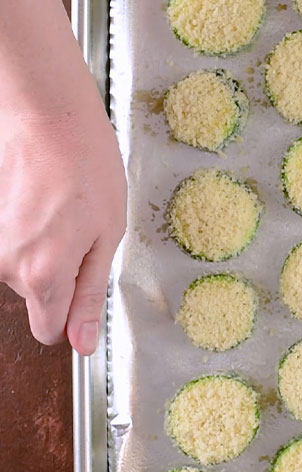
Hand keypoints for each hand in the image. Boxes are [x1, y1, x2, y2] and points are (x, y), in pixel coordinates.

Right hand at [0, 106, 125, 354]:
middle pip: (38, 293)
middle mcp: (6, 264)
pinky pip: (11, 241)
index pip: (49, 329)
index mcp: (43, 274)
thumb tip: (81, 342)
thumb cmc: (87, 167)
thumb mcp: (108, 237)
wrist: (48, 114)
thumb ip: (90, 294)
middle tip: (84, 228)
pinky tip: (43, 198)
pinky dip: (28, 227)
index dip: (72, 317)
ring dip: (45, 245)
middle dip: (63, 270)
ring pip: (23, 265)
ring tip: (65, 207)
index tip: (85, 296)